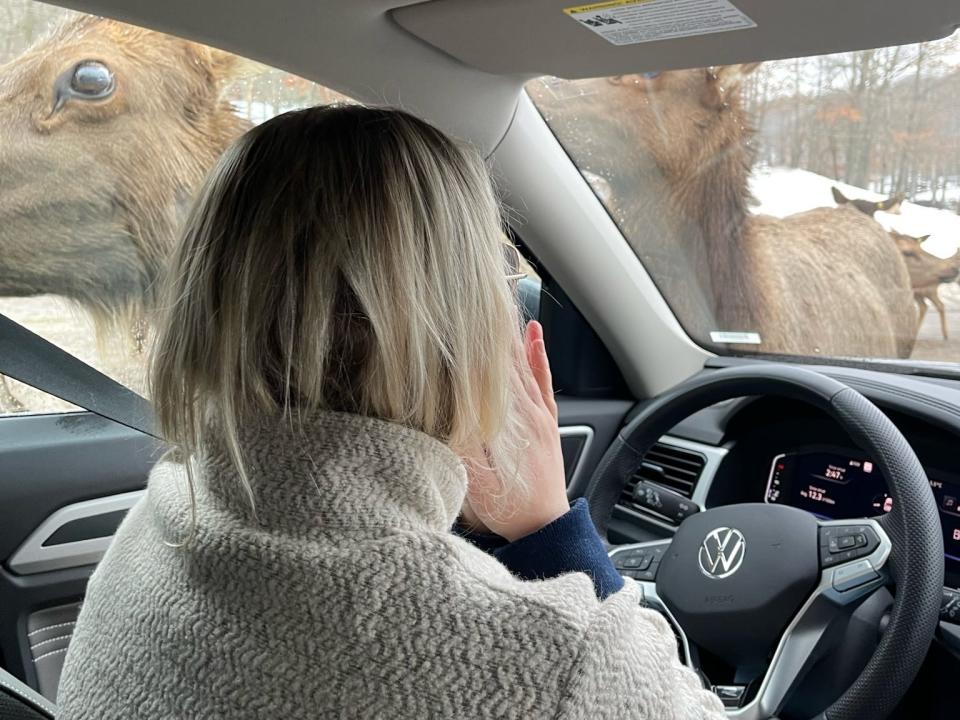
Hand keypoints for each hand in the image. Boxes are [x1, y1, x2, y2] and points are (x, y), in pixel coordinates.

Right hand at [460, 320, 568, 541]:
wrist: (543, 528)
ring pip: (525, 364)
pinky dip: (539, 356)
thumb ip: (465, 444)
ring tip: (503, 305)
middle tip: (480, 297)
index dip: (477, 344)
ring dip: (513, 335)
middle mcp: (529, 412)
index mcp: (512, 423)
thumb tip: (449, 410)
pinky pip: (543, 380)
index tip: (465, 316)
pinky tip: (534, 336)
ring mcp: (541, 415)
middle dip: (493, 329)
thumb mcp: (477, 481)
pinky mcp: (547, 422)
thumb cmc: (509, 507)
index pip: (492, 372)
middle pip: (508, 361)